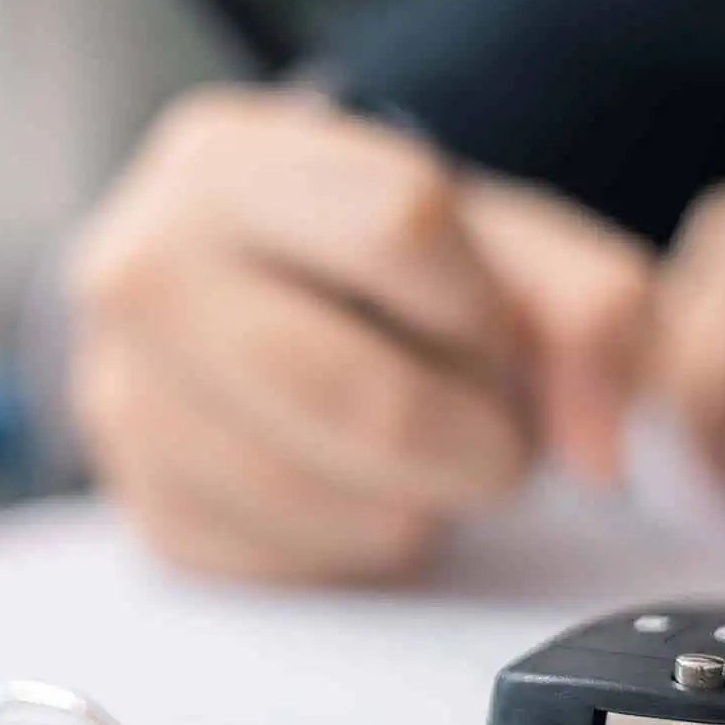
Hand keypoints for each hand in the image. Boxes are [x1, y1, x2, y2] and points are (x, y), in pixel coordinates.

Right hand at [68, 87, 652, 581]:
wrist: (251, 305)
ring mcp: (123, 397)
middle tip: (492, 436)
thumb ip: (586, 306)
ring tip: (423, 456)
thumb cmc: (374, 266)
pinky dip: (360, 545)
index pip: (401, 223)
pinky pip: (291, 564)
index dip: (485, 305)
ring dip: (418, 500)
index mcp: (227, 161)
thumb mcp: (490, 238)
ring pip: (326, 497)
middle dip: (473, 440)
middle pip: (361, 393)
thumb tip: (602, 450)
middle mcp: (142, 269)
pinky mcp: (145, 509)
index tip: (492, 333)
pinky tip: (361, 490)